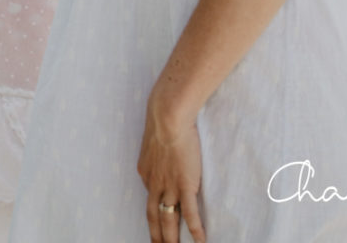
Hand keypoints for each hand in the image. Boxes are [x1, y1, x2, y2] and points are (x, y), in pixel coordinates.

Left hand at [137, 93, 205, 242]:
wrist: (168, 117)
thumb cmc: (163, 120)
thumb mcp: (154, 140)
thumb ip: (157, 152)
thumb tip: (161, 152)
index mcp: (146, 173)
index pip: (150, 199)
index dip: (155, 213)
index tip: (157, 225)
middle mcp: (154, 184)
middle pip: (154, 217)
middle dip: (156, 235)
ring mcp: (169, 186)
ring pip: (168, 220)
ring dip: (171, 238)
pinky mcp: (185, 185)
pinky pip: (190, 214)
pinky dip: (194, 229)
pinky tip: (200, 241)